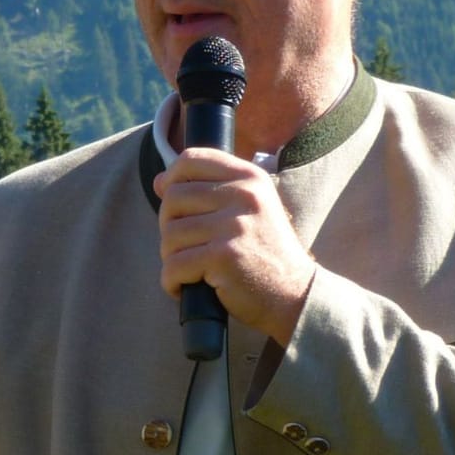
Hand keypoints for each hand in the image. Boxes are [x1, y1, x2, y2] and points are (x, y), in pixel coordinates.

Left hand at [154, 150, 315, 344]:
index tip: (172, 203)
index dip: (171, 180)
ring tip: (194, 269)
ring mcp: (234, 225)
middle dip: (170, 227)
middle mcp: (244, 195)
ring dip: (173, 258)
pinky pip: (174, 267)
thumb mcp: (247, 209)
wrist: (294, 294)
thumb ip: (209, 190)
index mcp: (249, 177)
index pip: (190, 160)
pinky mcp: (224, 256)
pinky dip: (172, 282)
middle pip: (173, 199)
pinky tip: (187, 287)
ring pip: (170, 235)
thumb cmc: (263, 252)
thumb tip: (160, 181)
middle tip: (189, 248)